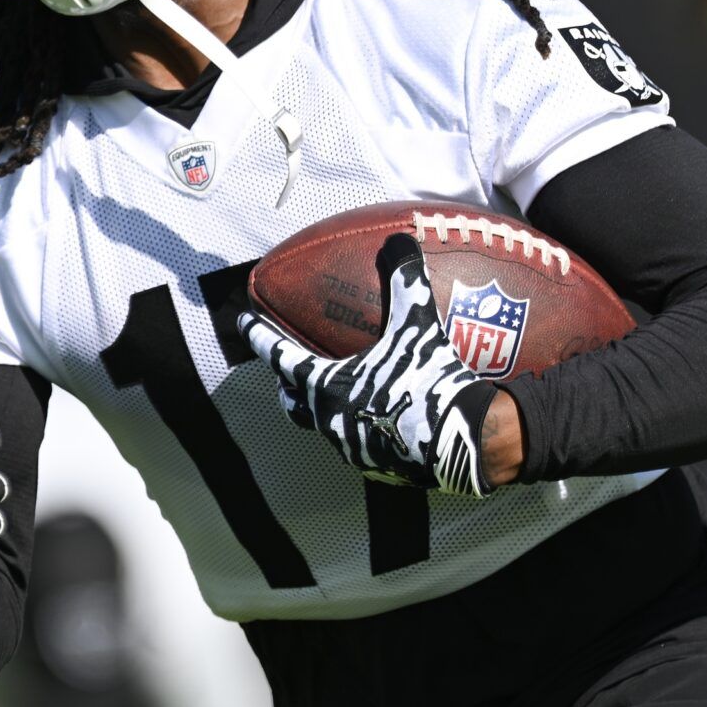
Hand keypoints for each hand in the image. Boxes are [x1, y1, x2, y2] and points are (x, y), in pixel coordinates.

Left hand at [242, 233, 500, 496]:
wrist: (463, 443)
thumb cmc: (428, 382)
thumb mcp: (416, 324)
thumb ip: (405, 280)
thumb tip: (400, 240)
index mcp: (328, 387)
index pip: (281, 357)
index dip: (261, 338)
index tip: (244, 323)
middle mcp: (331, 421)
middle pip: (293, 403)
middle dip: (286, 385)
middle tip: (286, 371)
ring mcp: (353, 449)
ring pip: (325, 426)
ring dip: (324, 408)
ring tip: (337, 392)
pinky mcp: (379, 467)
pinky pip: (360, 442)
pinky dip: (361, 425)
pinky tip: (381, 415)